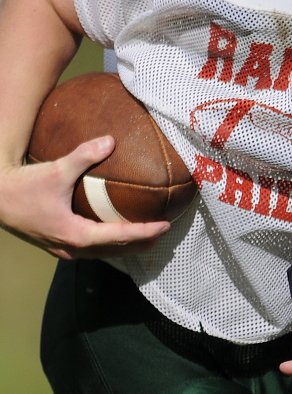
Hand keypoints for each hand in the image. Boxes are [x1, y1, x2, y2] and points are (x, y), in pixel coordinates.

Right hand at [0, 136, 169, 258]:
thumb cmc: (23, 185)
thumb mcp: (56, 170)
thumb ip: (84, 155)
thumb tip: (111, 141)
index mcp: (75, 234)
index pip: (120, 237)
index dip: (145, 233)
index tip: (166, 226)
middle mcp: (71, 247)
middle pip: (115, 251)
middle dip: (140, 243)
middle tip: (163, 233)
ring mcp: (62, 249)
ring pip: (102, 253)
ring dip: (124, 246)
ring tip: (145, 236)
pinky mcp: (55, 244)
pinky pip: (89, 248)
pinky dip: (106, 243)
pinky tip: (113, 231)